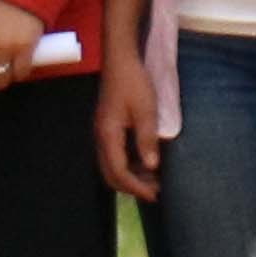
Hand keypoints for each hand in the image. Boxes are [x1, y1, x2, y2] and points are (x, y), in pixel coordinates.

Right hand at [94, 57, 165, 200]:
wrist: (120, 61)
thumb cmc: (134, 83)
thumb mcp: (146, 110)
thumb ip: (147, 139)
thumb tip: (152, 166)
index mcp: (108, 134)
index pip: (118, 170)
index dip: (136, 186)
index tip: (155, 195)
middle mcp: (101, 137)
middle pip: (109, 173)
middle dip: (131, 186)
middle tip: (155, 192)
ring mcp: (102, 132)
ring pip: (110, 166)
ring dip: (129, 177)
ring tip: (153, 180)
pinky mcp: (107, 128)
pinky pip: (113, 155)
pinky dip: (128, 165)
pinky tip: (144, 163)